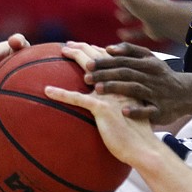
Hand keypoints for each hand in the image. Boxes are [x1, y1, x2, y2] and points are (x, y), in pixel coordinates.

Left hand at [46, 42, 155, 165]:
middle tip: (68, 44)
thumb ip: (122, 98)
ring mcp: (112, 96)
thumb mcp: (132, 109)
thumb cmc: (136, 131)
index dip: (95, 51)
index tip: (82, 46)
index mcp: (128, 84)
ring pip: (92, 71)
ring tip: (64, 53)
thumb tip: (107, 94)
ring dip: (77, 59)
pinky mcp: (103, 109)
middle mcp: (121, 86)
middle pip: (101, 60)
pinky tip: (48, 90)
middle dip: (84, 49)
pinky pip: (78, 98)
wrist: (143, 147)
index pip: (112, 60)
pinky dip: (61, 93)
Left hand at [85, 42, 190, 123]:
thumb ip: (130, 51)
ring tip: (98, 90)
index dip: (105, 62)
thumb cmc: (162, 76)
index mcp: (149, 64)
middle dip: (106, 74)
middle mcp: (153, 78)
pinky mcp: (160, 110)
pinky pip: (148, 110)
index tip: (88, 64)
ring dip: (117, 88)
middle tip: (87, 77)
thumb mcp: (150, 59)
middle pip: (126, 73)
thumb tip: (109, 48)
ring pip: (135, 88)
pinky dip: (137, 110)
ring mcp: (157, 94)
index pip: (124, 60)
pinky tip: (124, 111)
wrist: (187, 94)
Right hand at [111, 0, 171, 41]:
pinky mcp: (152, 28)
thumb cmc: (143, 1)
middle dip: (124, 1)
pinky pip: (139, 31)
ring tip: (122, 17)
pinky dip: (131, 32)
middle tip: (120, 2)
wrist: (161, 19)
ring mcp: (151, 13)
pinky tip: (122, 33)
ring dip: (127, 15)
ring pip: (136, 14)